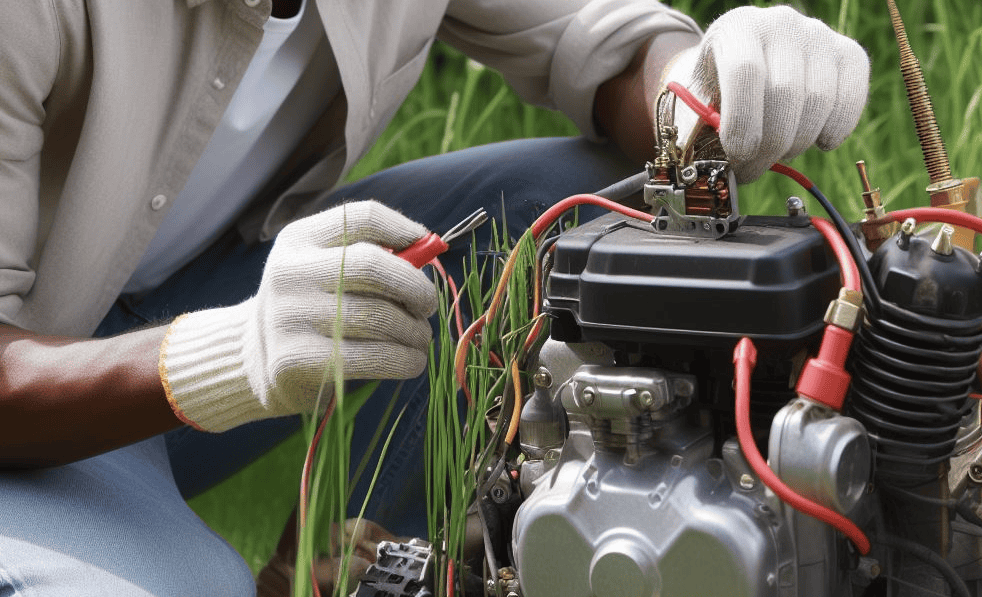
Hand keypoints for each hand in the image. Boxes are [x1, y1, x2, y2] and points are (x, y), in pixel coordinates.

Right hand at [159, 200, 437, 431]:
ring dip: (415, 330)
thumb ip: (371, 254)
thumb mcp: (324, 267)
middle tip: (427, 305)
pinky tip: (410, 359)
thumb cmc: (312, 307)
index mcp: (299, 239)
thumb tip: (430, 249)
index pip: (362, 217)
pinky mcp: (299, 359)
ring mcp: (291, 316)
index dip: (404, 228)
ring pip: (380, 316)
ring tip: (419, 336)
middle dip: (416, 287)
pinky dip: (406, 359)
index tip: (428, 245)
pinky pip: (374, 356)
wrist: (256, 356)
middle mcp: (290, 272)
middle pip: (374, 266)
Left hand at [661, 6, 869, 181]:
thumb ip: (702, 130)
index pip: (745, 71)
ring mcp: (819, 35)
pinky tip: (816, 142)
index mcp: (736, 29)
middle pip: (785, 92)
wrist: (744, 67)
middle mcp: (781, 23)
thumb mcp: (696, 104)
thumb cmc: (716, 92)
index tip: (739, 155)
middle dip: (768, 145)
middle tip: (751, 169)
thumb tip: (719, 171)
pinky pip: (851, 101)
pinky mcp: (849, 53)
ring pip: (819, 102)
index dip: (743, 121)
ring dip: (797, 143)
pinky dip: (834, 131)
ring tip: (775, 154)